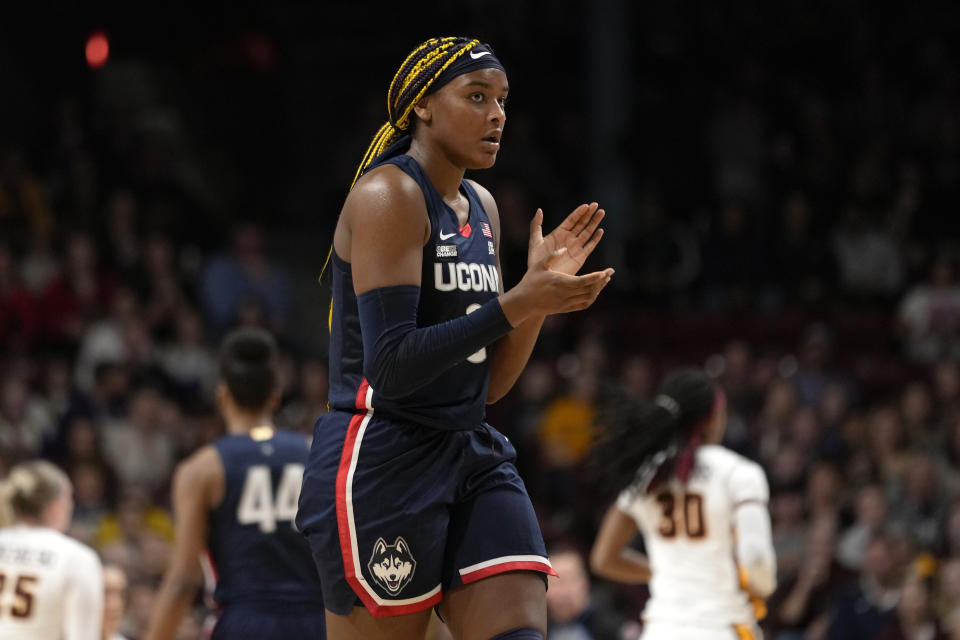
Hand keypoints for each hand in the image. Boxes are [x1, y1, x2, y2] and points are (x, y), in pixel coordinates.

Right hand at [499, 247, 613, 325]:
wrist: (524, 302)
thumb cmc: (530, 281)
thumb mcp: (539, 264)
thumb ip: (553, 255)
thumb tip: (565, 248)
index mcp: (561, 282)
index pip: (584, 281)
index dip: (597, 277)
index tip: (605, 271)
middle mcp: (566, 294)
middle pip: (590, 289)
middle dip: (602, 281)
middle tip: (609, 272)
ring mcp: (566, 303)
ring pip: (588, 298)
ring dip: (598, 290)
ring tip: (604, 281)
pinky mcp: (565, 308)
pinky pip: (583, 305)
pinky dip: (591, 299)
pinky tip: (595, 292)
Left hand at [527, 203, 605, 275]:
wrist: (542, 278)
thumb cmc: (536, 261)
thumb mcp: (534, 241)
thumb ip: (536, 225)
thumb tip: (539, 210)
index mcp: (559, 233)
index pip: (571, 220)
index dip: (579, 212)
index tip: (586, 205)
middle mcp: (569, 239)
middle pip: (581, 224)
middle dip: (589, 214)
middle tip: (596, 205)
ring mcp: (575, 247)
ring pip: (587, 232)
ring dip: (594, 223)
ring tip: (601, 213)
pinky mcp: (580, 257)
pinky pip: (589, 246)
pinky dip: (595, 239)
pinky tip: (600, 231)